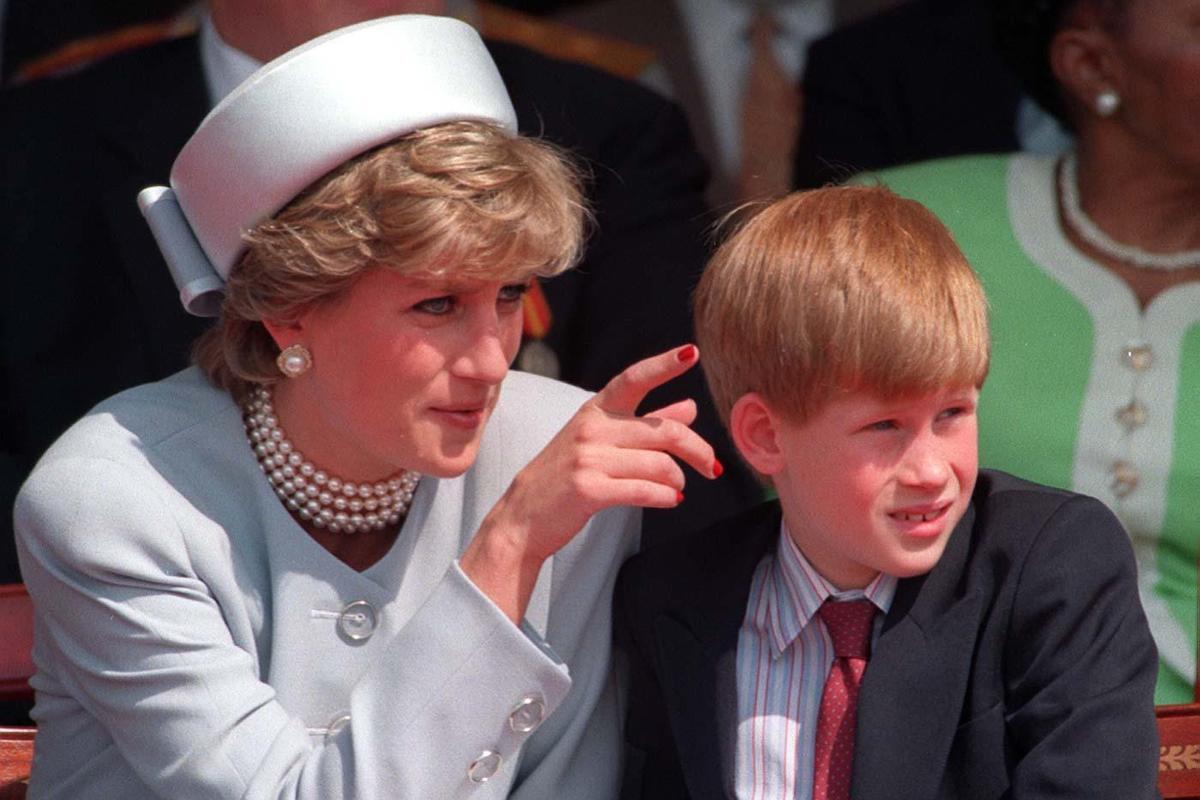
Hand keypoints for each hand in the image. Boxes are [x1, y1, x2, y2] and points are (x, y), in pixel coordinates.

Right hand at [460, 344, 720, 620]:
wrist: (524, 516)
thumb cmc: (565, 475)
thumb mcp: (600, 441)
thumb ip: (647, 423)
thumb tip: (690, 407)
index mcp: (595, 410)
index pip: (634, 378)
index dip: (664, 365)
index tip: (691, 354)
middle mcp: (592, 428)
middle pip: (665, 431)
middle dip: (697, 450)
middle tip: (713, 466)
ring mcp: (588, 458)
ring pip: (660, 463)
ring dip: (678, 480)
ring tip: (677, 488)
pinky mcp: (589, 489)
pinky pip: (645, 490)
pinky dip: (666, 497)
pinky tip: (671, 500)